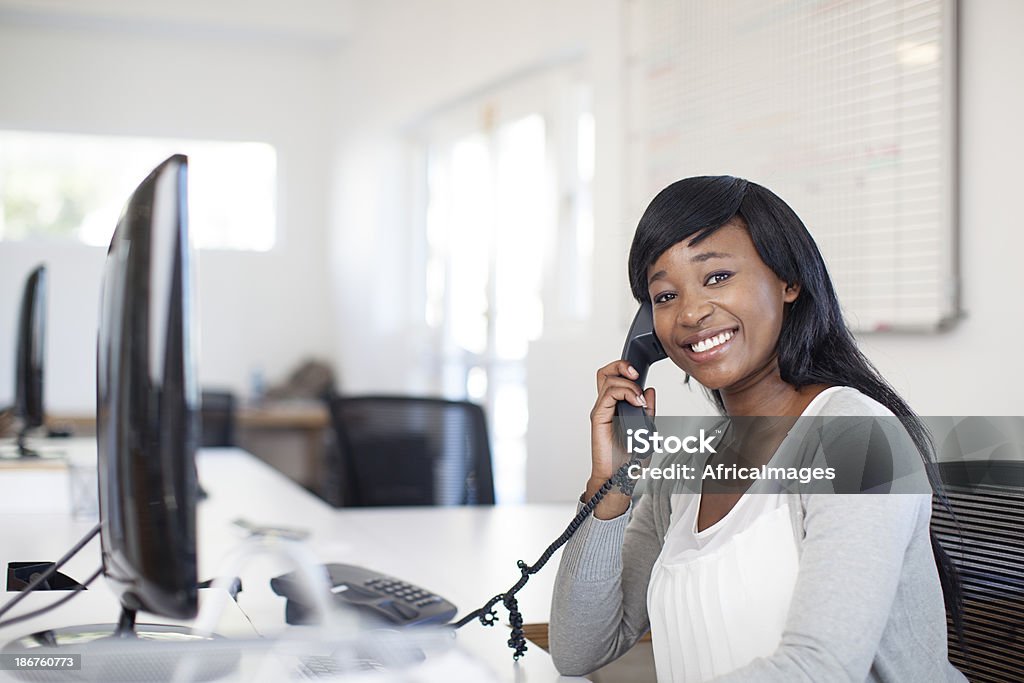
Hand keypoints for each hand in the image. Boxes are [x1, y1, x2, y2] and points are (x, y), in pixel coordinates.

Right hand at [586, 361, 655, 518]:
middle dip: (621, 366)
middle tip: (636, 373)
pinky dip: (624, 393)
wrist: (619, 478)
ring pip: (608, 380)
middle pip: (606, 373)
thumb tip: (650, 391)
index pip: (615, 378)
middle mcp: (606, 406)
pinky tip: (636, 403)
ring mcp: (601, 411)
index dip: (625, 370)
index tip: (640, 375)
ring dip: (628, 384)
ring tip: (639, 399)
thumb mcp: (647, 429)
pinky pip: (608, 395)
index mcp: (616, 407)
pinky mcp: (598, 418)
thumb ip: (648, 410)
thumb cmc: (629, 460)